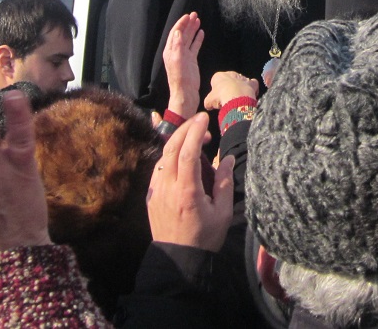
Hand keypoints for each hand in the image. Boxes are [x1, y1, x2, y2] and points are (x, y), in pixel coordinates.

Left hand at [147, 112, 234, 251]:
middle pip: (171, 148)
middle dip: (185, 128)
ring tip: (194, 138)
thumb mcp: (222, 212)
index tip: (204, 118)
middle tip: (199, 120)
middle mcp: (167, 188)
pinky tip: (180, 156)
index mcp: (187, 191)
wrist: (178, 259)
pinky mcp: (150, 196)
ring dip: (177, 141)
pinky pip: (158, 168)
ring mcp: (156, 191)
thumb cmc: (205, 237)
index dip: (195, 131)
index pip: (188, 152)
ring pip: (163, 156)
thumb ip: (224, 182)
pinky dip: (169, 155)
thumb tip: (228, 157)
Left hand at [164, 12, 203, 118]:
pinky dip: (197, 39)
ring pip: (189, 39)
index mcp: (170, 50)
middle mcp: (176, 51)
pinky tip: (201, 32)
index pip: (175, 33)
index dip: (181, 23)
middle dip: (188, 24)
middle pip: (182, 34)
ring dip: (193, 29)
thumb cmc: (180, 78)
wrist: (186, 93)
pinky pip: (194, 46)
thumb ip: (177, 45)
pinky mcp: (191, 60)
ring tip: (198, 19)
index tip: (187, 15)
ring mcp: (184, 55)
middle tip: (194, 14)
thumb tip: (177, 31)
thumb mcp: (177, 60)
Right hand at [204, 71, 258, 109]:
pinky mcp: (252, 83)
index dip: (217, 89)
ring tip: (238, 99)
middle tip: (228, 99)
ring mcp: (242, 78)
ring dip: (240, 88)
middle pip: (229, 80)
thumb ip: (208, 102)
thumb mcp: (209, 101)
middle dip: (229, 88)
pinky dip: (252, 88)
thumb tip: (208, 105)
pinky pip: (253, 83)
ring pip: (241, 81)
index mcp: (219, 76)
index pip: (216, 80)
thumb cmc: (220, 97)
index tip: (217, 97)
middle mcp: (231, 74)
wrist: (235, 97)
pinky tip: (250, 96)